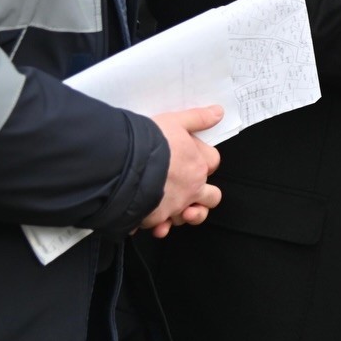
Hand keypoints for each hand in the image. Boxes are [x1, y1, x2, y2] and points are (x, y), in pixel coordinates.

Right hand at [143, 105, 223, 238]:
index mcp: (197, 164)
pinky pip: (162, 227)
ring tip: (173, 208)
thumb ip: (198, 118)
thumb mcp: (175, 121)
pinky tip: (152, 220)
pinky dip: (159, 226)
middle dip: (203, 196)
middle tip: (189, 190)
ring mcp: (175, 205)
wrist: (122, 164)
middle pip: (211, 196)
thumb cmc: (148, 142)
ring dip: (184, 214)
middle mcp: (191, 187)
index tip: (191, 157)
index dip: (203, 160)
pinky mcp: (155, 218)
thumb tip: (217, 113)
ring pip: (191, 216)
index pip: (213, 162)